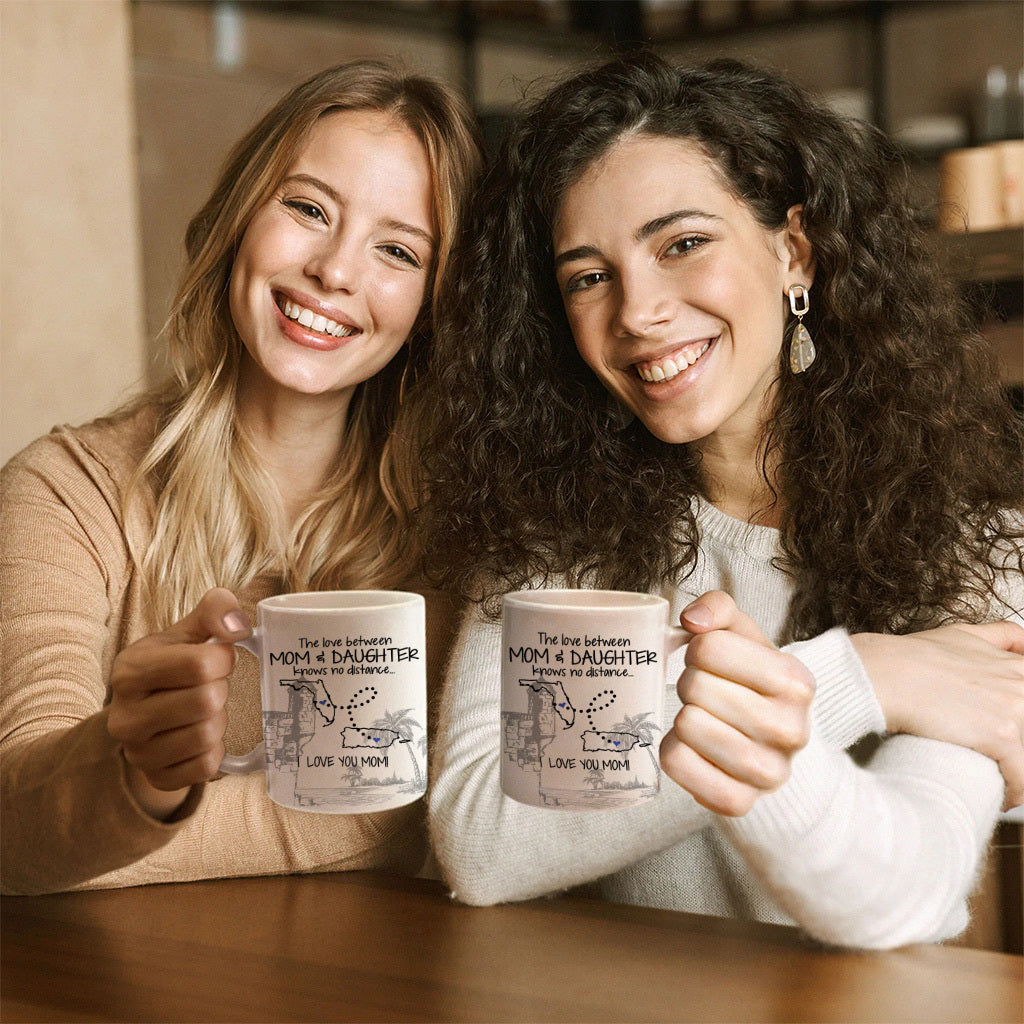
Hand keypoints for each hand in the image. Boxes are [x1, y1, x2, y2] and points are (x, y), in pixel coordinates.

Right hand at [107, 588, 250, 818]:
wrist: (147, 713)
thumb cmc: (174, 665)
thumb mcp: (188, 630)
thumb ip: (215, 610)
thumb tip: (238, 626)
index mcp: (129, 671)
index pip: (199, 664)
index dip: (223, 659)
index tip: (219, 658)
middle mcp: (124, 716)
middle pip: (206, 701)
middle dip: (220, 690)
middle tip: (210, 687)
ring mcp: (137, 753)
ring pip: (208, 735)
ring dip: (219, 720)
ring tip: (204, 711)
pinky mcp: (156, 778)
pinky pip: (207, 767)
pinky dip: (216, 750)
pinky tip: (202, 736)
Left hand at [660, 591, 814, 816]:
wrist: (772, 744)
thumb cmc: (749, 681)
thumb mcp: (743, 636)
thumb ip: (719, 608)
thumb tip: (692, 619)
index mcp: (796, 681)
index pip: (708, 648)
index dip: (697, 649)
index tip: (709, 661)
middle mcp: (791, 730)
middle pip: (694, 687)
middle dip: (690, 683)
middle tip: (704, 693)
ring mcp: (768, 773)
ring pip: (686, 725)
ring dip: (682, 717)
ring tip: (702, 718)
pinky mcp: (739, 802)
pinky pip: (676, 763)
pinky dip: (673, 750)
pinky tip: (693, 747)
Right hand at [852, 622, 1023, 809]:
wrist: (884, 674)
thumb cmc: (909, 657)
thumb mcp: (959, 634)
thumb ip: (997, 636)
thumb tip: (1020, 640)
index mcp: (1014, 665)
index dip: (1017, 719)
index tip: (1009, 732)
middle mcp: (1020, 683)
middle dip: (1017, 746)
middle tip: (999, 758)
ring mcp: (1015, 708)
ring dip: (1017, 771)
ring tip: (1001, 783)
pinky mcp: (1002, 735)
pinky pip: (1022, 778)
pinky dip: (1014, 793)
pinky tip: (1000, 796)